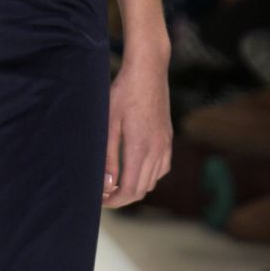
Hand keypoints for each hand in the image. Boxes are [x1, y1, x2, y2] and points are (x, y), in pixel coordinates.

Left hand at [102, 53, 171, 207]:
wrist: (148, 69)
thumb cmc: (124, 92)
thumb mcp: (110, 122)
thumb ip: (109, 155)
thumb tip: (107, 184)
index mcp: (140, 148)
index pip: (130, 190)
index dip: (114, 200)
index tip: (100, 200)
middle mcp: (157, 150)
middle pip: (141, 189)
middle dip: (122, 197)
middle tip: (104, 193)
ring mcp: (165, 144)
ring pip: (153, 181)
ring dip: (136, 187)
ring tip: (116, 182)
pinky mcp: (168, 138)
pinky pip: (162, 168)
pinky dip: (149, 175)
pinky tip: (136, 167)